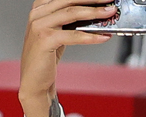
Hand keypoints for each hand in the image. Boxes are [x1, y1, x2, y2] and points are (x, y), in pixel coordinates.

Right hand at [19, 0, 113, 116]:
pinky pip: (73, 35)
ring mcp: (39, 26)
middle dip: (92, 0)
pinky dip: (90, 36)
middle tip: (110, 2)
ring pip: (72, 13)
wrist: (35, 80)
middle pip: (69, 1)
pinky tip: (104, 37)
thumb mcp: (59, 35)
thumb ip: (70, 23)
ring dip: (94, 13)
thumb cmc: (46, 58)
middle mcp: (37, 14)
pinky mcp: (44, 40)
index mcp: (39, 9)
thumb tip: (96, 16)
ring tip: (110, 14)